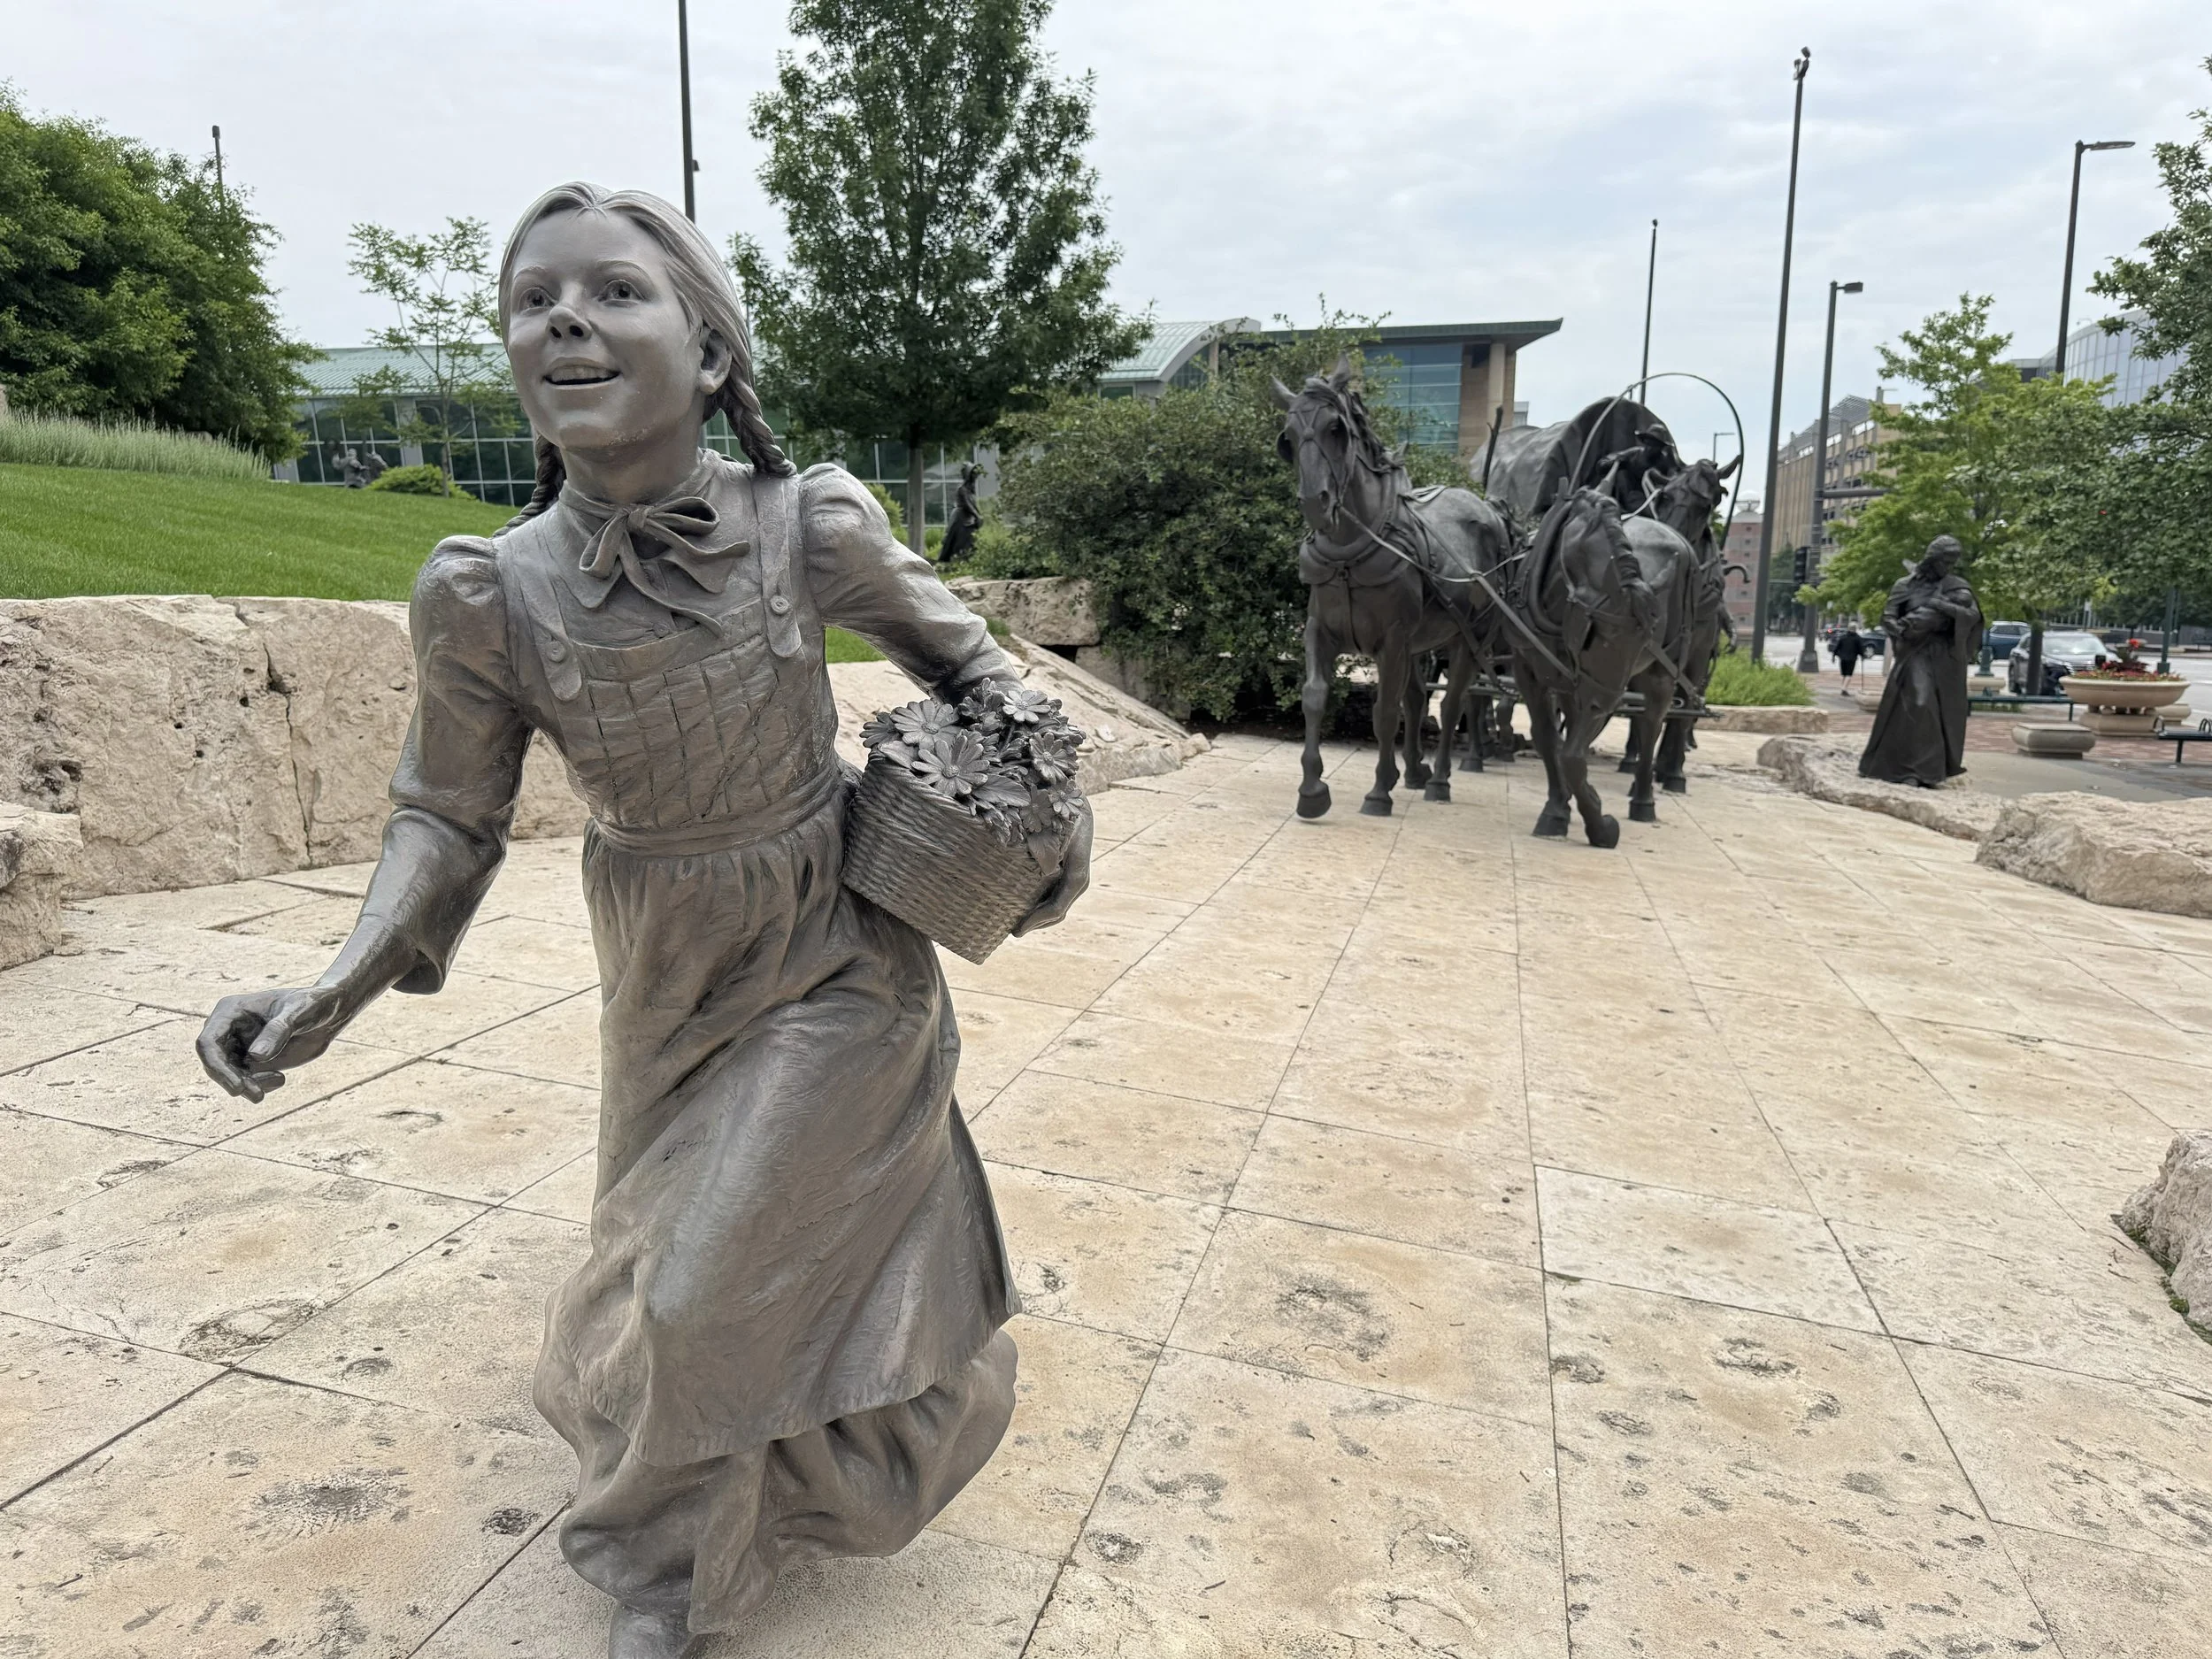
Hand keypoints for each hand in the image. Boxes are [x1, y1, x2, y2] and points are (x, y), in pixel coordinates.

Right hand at [195, 984, 352, 1102]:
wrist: (330, 1013)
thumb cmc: (313, 1004)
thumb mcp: (299, 1013)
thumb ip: (278, 1032)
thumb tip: (255, 1056)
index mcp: (230, 1011)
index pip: (207, 1042)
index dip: (216, 1066)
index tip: (236, 1086)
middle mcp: (228, 1030)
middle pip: (213, 1063)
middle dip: (232, 1081)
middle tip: (257, 1095)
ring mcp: (239, 1046)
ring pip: (228, 1075)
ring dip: (247, 1086)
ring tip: (278, 1081)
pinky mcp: (252, 1061)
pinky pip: (245, 1080)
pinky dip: (259, 1085)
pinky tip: (280, 1079)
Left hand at [1013, 800, 1091, 936]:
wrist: (1072, 794)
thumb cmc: (1058, 808)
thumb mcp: (1051, 827)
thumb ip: (1045, 850)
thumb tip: (1039, 874)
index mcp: (1077, 869)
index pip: (1058, 906)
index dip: (1037, 921)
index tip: (1017, 930)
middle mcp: (1078, 876)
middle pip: (1058, 910)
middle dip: (1036, 923)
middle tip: (1012, 931)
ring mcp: (1073, 874)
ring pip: (1057, 905)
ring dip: (1037, 916)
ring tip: (1014, 922)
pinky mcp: (1066, 870)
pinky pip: (1054, 893)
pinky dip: (1039, 903)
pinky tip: (1021, 904)